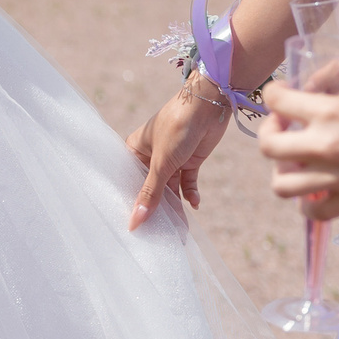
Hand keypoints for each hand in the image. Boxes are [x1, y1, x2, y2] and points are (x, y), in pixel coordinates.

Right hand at [125, 77, 233, 227]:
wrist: (209, 105)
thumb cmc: (177, 127)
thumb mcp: (162, 163)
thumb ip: (151, 193)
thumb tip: (135, 221)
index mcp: (134, 151)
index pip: (129, 182)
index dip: (131, 203)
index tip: (132, 227)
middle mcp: (150, 156)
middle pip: (151, 188)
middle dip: (156, 208)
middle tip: (157, 233)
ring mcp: (171, 159)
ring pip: (170, 189)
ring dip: (176, 205)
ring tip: (178, 228)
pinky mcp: (189, 161)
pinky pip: (187, 183)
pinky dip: (190, 194)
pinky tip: (195, 205)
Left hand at [257, 82, 338, 217]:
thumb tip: (328, 110)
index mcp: (331, 112)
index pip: (275, 99)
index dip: (274, 96)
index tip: (282, 99)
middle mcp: (325, 145)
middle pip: (268, 146)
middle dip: (271, 135)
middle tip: (285, 130)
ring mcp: (337, 178)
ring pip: (281, 185)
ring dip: (284, 173)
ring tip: (298, 165)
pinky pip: (312, 212)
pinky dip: (309, 205)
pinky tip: (318, 193)